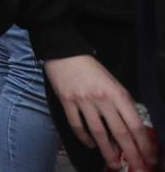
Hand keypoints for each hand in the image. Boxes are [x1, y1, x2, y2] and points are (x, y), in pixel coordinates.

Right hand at [44, 54, 158, 170]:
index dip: (144, 143)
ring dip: (107, 151)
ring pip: (98, 132)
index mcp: (118, 94)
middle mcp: (102, 99)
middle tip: (137, 167)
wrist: (65, 53)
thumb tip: (129, 129)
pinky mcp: (66, 101)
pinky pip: (77, 124)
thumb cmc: (93, 70)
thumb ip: (122, 104)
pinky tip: (90, 144)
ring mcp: (83, 101)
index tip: (149, 157)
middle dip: (130, 153)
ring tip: (113, 164)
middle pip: (119, 132)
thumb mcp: (114, 84)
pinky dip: (84, 137)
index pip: (134, 124)